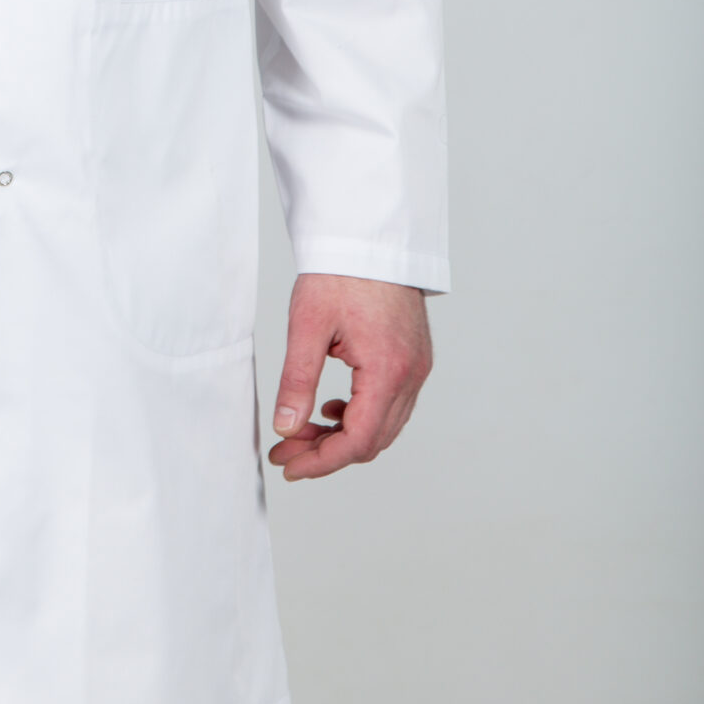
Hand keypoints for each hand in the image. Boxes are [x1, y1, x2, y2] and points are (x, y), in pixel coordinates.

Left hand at [268, 274, 431, 481]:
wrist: (370, 238)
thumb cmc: (340, 273)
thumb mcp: (307, 326)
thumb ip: (297, 381)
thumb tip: (285, 428)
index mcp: (388, 370)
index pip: (358, 440)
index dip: (321, 462)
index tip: (288, 465)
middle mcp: (411, 375)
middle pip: (372, 440)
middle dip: (327, 452)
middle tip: (286, 450)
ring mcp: (417, 368)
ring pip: (384, 426)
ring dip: (344, 435)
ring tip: (302, 429)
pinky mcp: (414, 359)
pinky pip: (392, 404)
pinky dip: (361, 415)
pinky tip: (332, 406)